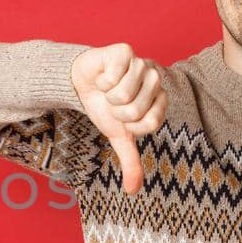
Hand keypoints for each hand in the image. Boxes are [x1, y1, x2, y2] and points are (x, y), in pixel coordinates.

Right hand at [70, 43, 167, 193]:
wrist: (82, 83)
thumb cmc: (104, 107)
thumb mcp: (117, 135)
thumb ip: (130, 161)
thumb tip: (132, 191)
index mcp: (160, 100)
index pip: (149, 124)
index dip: (129, 125)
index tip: (123, 118)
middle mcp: (155, 80)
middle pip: (135, 111)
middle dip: (115, 112)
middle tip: (112, 102)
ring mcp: (141, 64)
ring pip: (123, 95)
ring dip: (107, 96)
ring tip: (107, 89)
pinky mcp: (124, 51)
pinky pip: (114, 76)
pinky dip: (101, 81)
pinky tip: (103, 75)